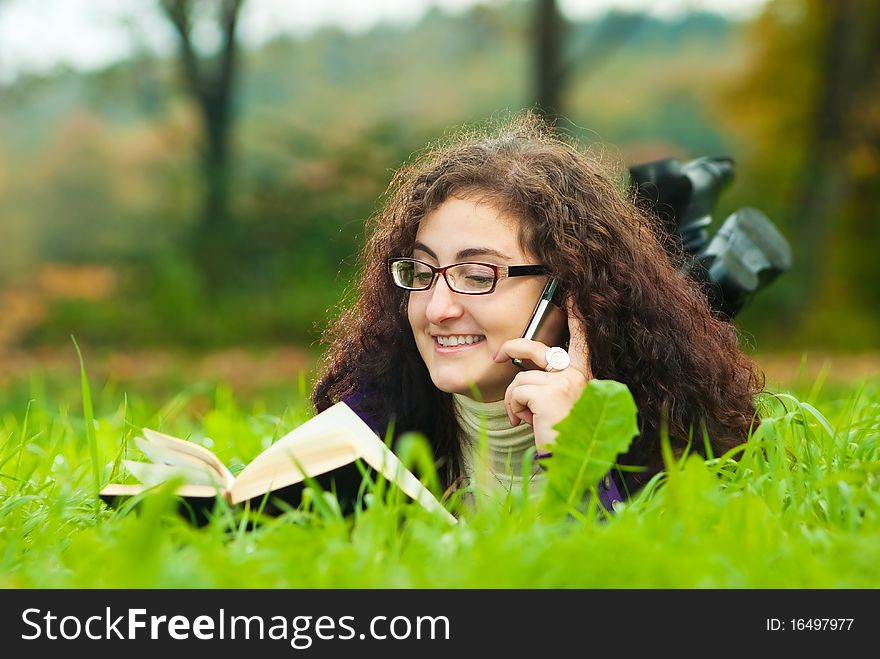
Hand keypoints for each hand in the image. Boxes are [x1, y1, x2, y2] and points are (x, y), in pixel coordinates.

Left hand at [492, 298, 592, 452]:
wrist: (571, 463)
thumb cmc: (563, 438)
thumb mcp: (558, 406)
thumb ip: (549, 386)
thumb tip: (524, 375)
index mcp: (585, 376)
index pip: (581, 339)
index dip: (576, 316)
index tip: (573, 295)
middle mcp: (580, 375)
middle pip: (538, 349)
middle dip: (513, 347)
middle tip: (497, 355)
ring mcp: (567, 381)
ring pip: (521, 378)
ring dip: (515, 400)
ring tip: (526, 419)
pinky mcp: (551, 392)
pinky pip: (517, 391)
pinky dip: (514, 408)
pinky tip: (527, 423)